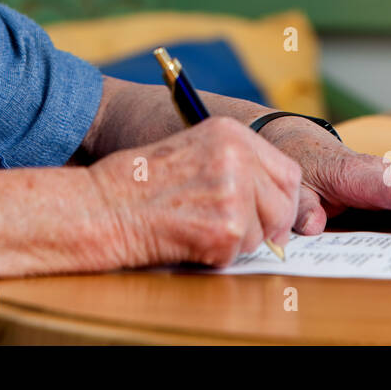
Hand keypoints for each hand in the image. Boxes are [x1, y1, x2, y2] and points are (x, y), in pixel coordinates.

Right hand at [87, 116, 301, 268]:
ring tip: (197, 228)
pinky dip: (217, 256)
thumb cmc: (139, 183)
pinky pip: (239, 254)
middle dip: (269, 227)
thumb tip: (277, 200)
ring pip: (263, 233)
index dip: (283, 199)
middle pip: (284, 205)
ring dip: (237, 242)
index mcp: (231, 133)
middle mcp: (238, 157)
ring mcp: (235, 193)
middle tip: (241, 235)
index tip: (272, 214)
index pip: (287, 171)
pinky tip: (187, 240)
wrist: (104, 205)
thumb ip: (235, 165)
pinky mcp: (226, 229)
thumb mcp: (193, 152)